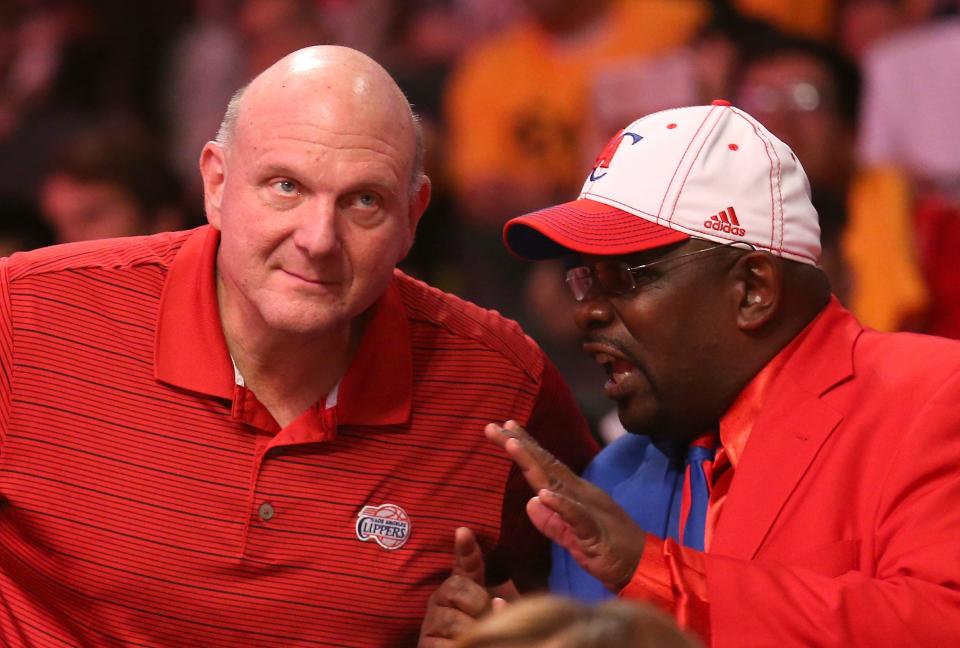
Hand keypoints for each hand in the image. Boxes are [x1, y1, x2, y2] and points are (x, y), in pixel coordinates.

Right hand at [418, 527, 499, 646]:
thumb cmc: (483, 632)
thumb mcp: (494, 614)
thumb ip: (500, 605)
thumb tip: (499, 602)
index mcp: (461, 589)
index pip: (464, 564)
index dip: (465, 549)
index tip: (463, 531)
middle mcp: (441, 600)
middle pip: (456, 587)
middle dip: (478, 604)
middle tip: (486, 619)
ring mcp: (430, 622)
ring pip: (451, 619)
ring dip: (470, 630)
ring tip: (478, 638)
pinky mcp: (425, 644)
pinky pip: (442, 644)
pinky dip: (459, 647)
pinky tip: (462, 646)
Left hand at [485, 420, 645, 592]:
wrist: (644, 568)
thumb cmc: (609, 550)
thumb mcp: (572, 536)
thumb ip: (551, 521)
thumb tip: (530, 502)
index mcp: (574, 494)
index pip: (544, 466)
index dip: (523, 447)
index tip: (502, 429)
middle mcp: (580, 494)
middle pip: (545, 465)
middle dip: (519, 445)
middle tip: (493, 426)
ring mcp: (588, 510)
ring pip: (556, 482)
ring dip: (533, 462)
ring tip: (512, 444)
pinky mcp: (595, 533)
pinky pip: (576, 516)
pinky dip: (560, 504)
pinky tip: (543, 494)